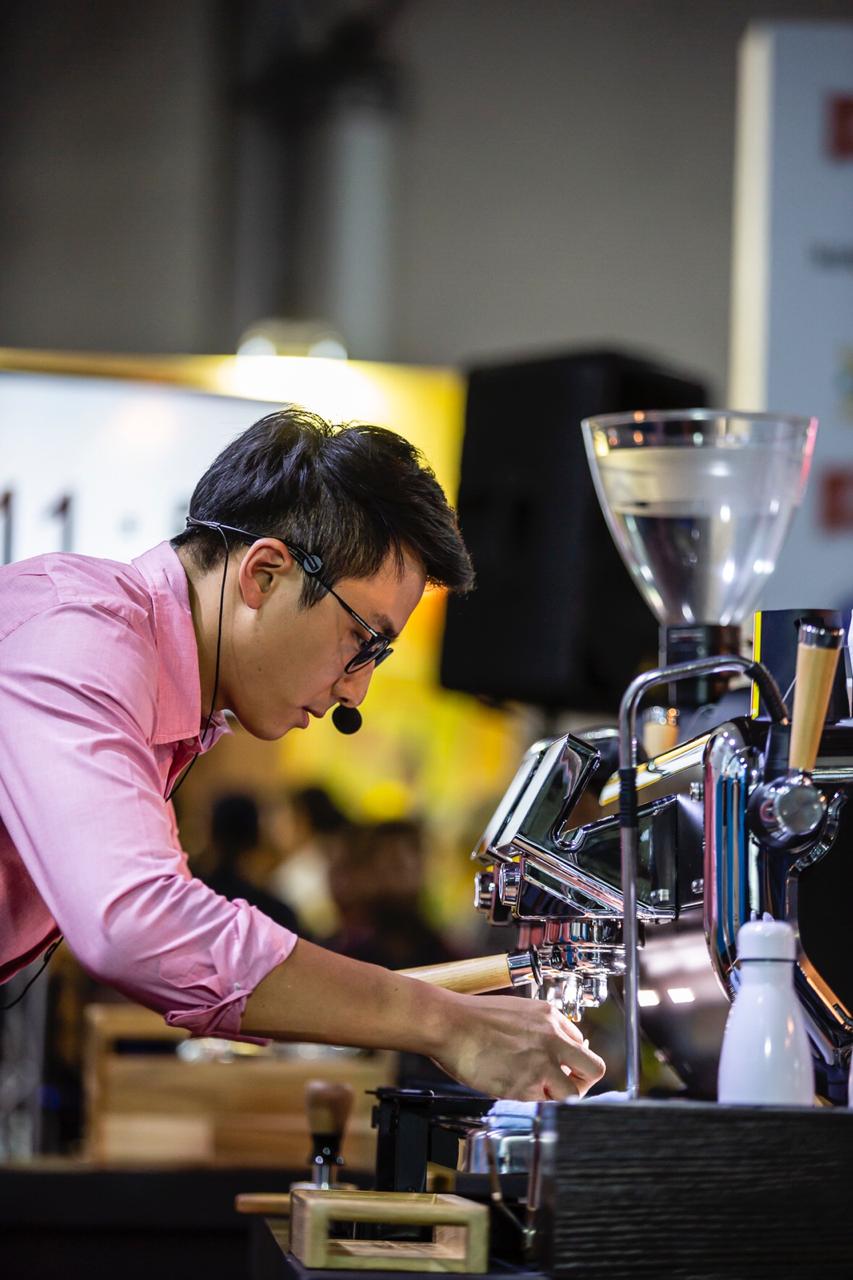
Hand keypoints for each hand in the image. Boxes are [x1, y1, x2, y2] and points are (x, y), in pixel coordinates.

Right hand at [433, 992, 605, 1100]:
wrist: (450, 1023)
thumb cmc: (473, 1018)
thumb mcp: (517, 1011)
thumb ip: (540, 1029)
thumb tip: (553, 1050)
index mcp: (550, 1017)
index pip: (580, 1045)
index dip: (570, 1060)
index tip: (561, 1068)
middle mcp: (553, 1039)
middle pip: (594, 1069)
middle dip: (583, 1081)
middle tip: (566, 1087)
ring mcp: (542, 1063)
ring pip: (574, 1094)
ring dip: (560, 1098)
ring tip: (539, 1094)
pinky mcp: (525, 1086)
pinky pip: (545, 1104)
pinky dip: (534, 1103)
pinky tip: (517, 1091)